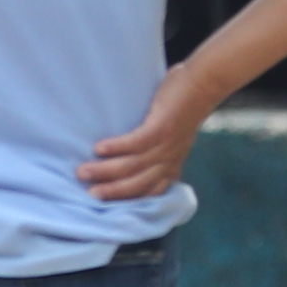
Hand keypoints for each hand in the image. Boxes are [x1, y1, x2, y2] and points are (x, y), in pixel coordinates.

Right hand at [82, 63, 225, 204]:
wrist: (203, 84)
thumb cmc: (185, 107)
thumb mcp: (176, 138)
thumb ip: (160, 151)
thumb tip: (134, 155)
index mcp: (171, 164)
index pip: (150, 192)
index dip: (128, 200)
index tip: (105, 202)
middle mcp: (168, 159)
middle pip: (136, 184)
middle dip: (110, 191)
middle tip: (88, 193)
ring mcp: (165, 145)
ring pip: (132, 166)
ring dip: (105, 171)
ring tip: (83, 171)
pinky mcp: (160, 128)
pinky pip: (135, 143)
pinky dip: (116, 148)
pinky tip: (98, 149)